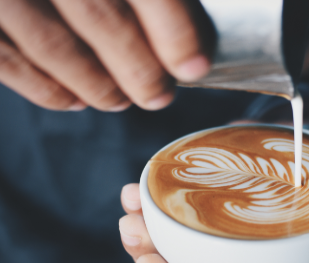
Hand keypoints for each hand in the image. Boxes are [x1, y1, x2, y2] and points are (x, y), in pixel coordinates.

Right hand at [0, 0, 212, 111]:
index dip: (174, 30)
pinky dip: (46, 89)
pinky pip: (7, 61)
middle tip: (159, 96)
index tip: (194, 67)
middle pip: (101, 17)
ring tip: (120, 101)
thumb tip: (189, 29)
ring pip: (54, 45)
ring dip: (97, 84)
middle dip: (138, 69)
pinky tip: (75, 101)